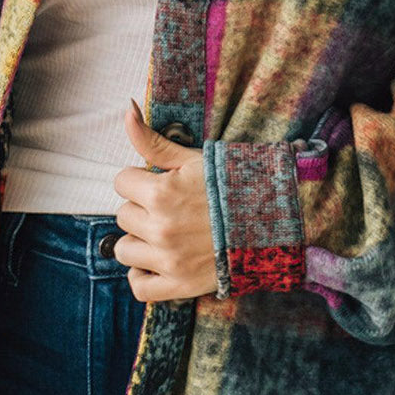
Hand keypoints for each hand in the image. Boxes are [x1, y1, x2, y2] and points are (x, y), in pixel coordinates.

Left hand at [112, 98, 218, 303]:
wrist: (272, 220)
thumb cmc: (231, 185)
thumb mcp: (192, 158)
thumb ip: (152, 140)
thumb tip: (127, 109)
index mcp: (162, 193)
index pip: (122, 182)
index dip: (140, 179)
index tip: (160, 182)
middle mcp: (161, 228)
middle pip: (123, 215)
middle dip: (141, 208)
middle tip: (170, 207)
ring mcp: (169, 260)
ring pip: (124, 249)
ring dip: (139, 241)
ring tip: (165, 232)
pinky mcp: (179, 285)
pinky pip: (139, 286)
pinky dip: (142, 275)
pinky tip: (156, 260)